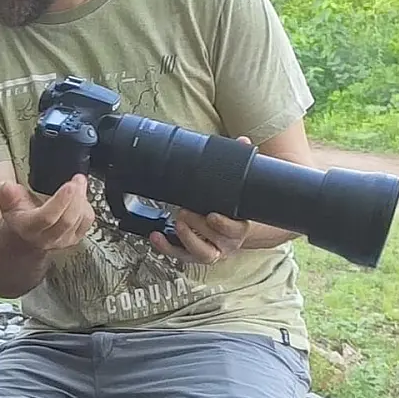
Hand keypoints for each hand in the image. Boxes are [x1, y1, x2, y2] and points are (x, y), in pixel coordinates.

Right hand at [0, 174, 95, 252]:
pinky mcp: (75, 237)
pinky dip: (87, 206)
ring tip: (79, 183)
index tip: (69, 185)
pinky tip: (81, 196)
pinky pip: (87, 222)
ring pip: (80, 221)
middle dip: (76, 197)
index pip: (47, 218)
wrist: (24, 237)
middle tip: (78, 179)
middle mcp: (47, 238)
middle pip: (67, 220)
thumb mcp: (6, 203)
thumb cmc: (18, 217)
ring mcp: (63, 240)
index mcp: (28, 228)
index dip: (60, 201)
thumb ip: (5, 194)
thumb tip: (7, 188)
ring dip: (83, 199)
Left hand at [150, 136, 253, 263]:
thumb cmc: (236, 210)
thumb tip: (242, 142)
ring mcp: (212, 251)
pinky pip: (181, 255)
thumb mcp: (240, 189)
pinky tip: (156, 236)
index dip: (224, 225)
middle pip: (215, 239)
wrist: (238, 231)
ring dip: (186, 239)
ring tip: (175, 224)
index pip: (236, 230)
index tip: (213, 215)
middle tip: (184, 211)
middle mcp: (227, 243)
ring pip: (201, 253)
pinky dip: (167, 248)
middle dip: (198, 226)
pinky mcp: (195, 254)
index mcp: (240, 227)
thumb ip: (241, 164)